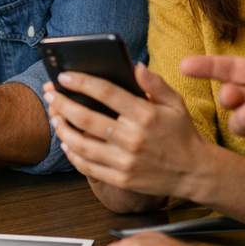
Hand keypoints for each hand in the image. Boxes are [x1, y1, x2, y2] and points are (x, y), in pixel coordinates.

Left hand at [45, 63, 210, 203]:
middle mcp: (132, 137)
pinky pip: (88, 166)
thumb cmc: (183, 134)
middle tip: (50, 94)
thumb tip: (135, 66)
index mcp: (145, 114)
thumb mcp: (176, 102)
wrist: (195, 172)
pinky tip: (66, 143)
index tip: (64, 76)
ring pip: (81, 144)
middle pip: (85, 118)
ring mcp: (125, 161)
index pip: (106, 92)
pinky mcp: (121, 179)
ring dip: (62, 129)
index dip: (81, 82)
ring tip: (54, 117)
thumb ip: (155, 83)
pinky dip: (72, 154)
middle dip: (62, 103)